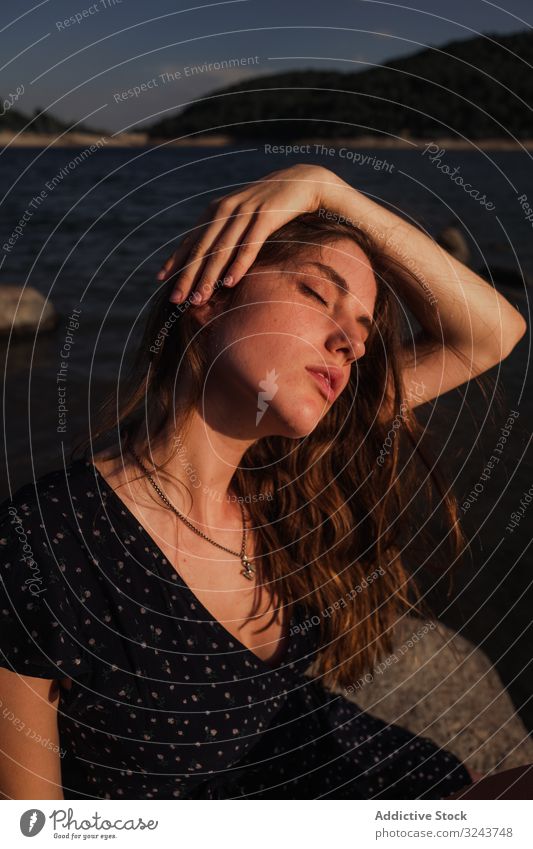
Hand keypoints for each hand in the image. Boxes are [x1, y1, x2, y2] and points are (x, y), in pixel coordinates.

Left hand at [156, 164, 340, 304]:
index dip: (176, 261)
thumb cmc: (270, 206)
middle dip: (187, 275)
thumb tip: (210, 260)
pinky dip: (238, 264)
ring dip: (209, 276)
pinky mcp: (267, 216)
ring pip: (222, 250)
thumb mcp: (242, 216)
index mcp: (216, 211)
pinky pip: (249, 245)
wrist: (301, 182)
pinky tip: (229, 283)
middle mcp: (226, 210)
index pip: (192, 240)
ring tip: (199, 299)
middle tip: (176, 299)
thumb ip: (225, 232)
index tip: (161, 281)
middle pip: (202, 248)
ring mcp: (245, 212)